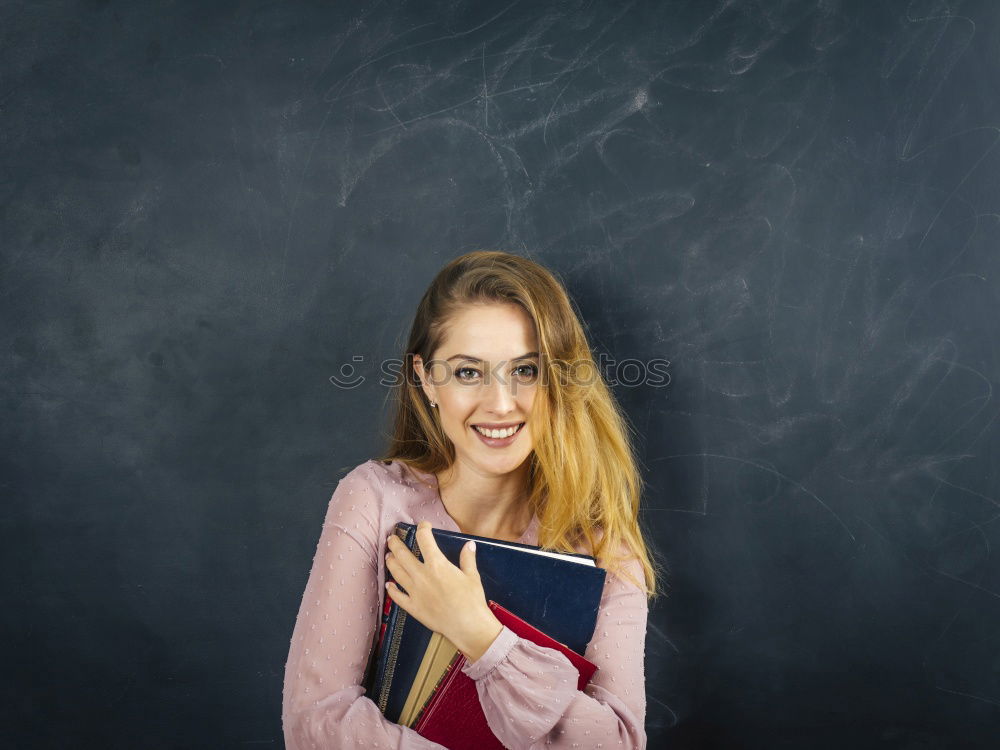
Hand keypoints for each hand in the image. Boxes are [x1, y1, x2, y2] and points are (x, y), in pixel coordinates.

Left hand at [385, 521, 502, 662]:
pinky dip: (391, 589)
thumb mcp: (472, 576)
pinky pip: (397, 596)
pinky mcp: (412, 607)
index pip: (424, 539)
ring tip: (388, 556)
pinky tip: (389, 585)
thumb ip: (467, 558)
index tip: (423, 526)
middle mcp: (422, 576)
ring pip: (396, 572)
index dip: (422, 528)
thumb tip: (469, 545)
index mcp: (437, 564)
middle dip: (395, 543)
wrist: (467, 626)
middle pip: (402, 554)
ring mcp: (415, 592)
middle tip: (392, 538)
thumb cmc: (472, 600)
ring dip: (390, 562)